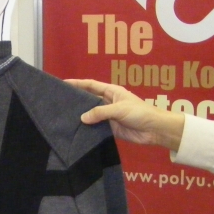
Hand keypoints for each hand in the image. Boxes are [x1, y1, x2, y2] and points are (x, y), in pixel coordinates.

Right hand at [65, 78, 184, 150]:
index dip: (77, 83)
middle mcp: (107, 102)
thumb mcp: (119, 109)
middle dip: (76, 99)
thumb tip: (81, 118)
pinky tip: (75, 130)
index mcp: (111, 92)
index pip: (90, 85)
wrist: (155, 130)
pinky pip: (95, 127)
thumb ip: (100, 112)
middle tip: (58, 102)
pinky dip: (86, 128)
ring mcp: (107, 115)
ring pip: (90, 114)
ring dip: (80, 115)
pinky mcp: (109, 128)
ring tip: (63, 117)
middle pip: (88, 99)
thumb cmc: (139, 113)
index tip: (63, 83)